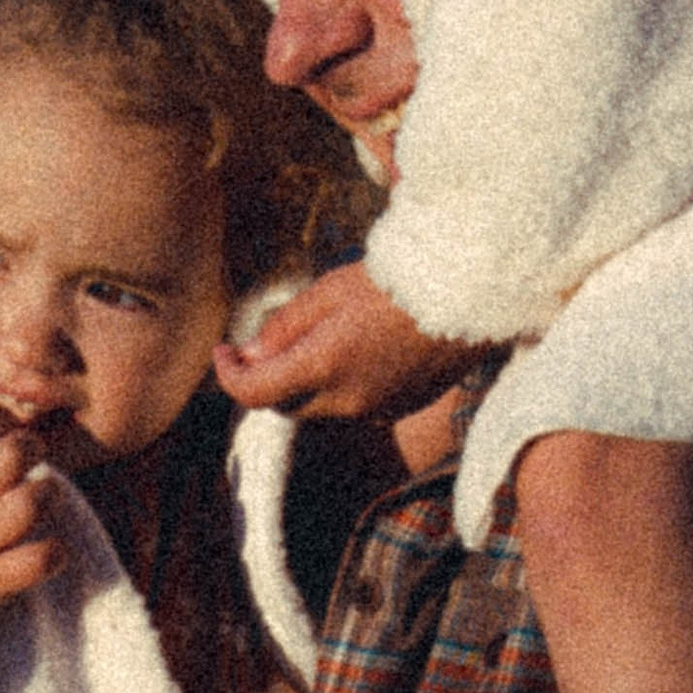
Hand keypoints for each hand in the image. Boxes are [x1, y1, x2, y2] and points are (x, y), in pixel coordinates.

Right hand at [0, 404, 63, 614]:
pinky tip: (50, 551)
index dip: (1, 421)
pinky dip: (53, 554)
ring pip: (29, 502)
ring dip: (46, 497)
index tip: (4, 434)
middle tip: (33, 460)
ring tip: (42, 502)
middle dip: (32, 449)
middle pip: (13, 454)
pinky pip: (38, 560)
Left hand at [214, 257, 484, 421]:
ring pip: (322, 407)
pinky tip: (360, 349)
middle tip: (265, 342)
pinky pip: (358, 406)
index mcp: (323, 367)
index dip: (229, 375)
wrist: (468, 294)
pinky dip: (344, 386)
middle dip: (269, 379)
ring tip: (322, 337)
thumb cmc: (396, 282)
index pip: (255, 393)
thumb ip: (286, 327)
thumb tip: (250, 355)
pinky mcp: (403, 408)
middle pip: (287, 405)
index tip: (223, 351)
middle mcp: (348, 400)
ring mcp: (379, 410)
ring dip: (308, 383)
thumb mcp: (329, 291)